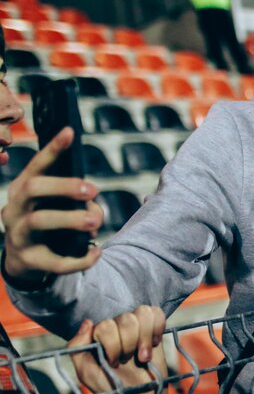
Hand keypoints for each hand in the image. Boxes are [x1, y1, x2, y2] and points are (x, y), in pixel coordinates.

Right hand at [1, 127, 102, 281]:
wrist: (25, 261)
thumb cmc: (49, 224)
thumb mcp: (58, 206)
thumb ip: (78, 201)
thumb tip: (94, 208)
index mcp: (23, 190)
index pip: (36, 165)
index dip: (52, 149)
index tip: (70, 132)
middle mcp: (15, 209)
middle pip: (32, 188)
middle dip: (63, 185)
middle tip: (93, 189)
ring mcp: (18, 235)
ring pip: (39, 221)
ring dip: (71, 219)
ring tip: (95, 221)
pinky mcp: (28, 260)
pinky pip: (54, 261)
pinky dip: (80, 259)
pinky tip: (97, 253)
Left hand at [68, 306, 168, 393]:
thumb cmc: (110, 387)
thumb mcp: (86, 372)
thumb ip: (78, 348)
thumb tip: (88, 323)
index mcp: (98, 335)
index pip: (106, 325)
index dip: (113, 345)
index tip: (114, 363)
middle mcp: (116, 327)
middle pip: (126, 319)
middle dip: (129, 344)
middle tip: (127, 361)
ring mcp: (136, 326)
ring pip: (143, 313)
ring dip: (144, 338)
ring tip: (142, 356)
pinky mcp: (154, 329)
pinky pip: (157, 313)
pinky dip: (157, 328)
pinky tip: (154, 343)